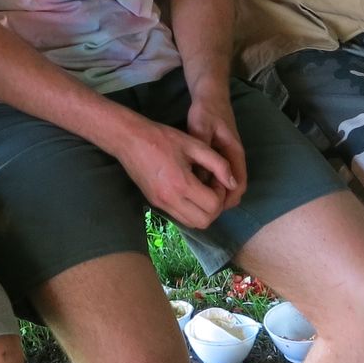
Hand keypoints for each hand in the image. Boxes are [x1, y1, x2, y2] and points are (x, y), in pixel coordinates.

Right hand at [112, 116, 235, 229]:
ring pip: (192, 224)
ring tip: (201, 189)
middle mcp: (171, 200)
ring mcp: (161, 205)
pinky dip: (190, 211)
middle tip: (211, 187)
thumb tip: (234, 183)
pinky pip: (179, 217)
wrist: (130, 140)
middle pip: (204, 221)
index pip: (213, 205)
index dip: (221, 193)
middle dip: (214, 207)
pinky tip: (189, 191)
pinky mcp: (155, 204)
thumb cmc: (163, 138)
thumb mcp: (194, 144)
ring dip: (203, 212)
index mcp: (182, 184)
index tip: (216, 178)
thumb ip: (218, 164)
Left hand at [184, 86, 247, 211]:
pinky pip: (219, 175)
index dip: (227, 200)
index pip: (238, 185)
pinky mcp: (220, 154)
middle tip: (200, 207)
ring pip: (227, 183)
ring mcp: (228, 156)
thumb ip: (203, 153)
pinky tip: (195, 185)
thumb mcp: (201, 129)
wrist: (210, 94)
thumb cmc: (207, 111)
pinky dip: (211, 184)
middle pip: (234, 188)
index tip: (210, 207)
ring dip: (216, 193)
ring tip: (196, 199)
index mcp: (235, 153)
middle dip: (221, 201)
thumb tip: (202, 179)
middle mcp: (235, 158)